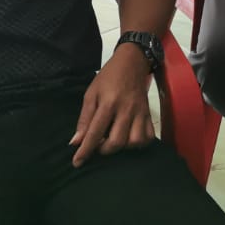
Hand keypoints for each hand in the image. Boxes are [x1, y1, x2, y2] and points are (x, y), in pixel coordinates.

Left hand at [71, 47, 154, 166]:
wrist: (133, 62)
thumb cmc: (108, 77)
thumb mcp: (91, 93)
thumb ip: (84, 118)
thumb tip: (75, 142)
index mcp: (108, 103)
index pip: (95, 132)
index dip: (85, 150)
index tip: (77, 163)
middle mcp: (126, 109)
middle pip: (117, 141)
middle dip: (104, 150)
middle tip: (98, 145)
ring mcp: (140, 113)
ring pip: (134, 142)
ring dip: (122, 147)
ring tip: (114, 141)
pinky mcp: (148, 114)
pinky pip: (149, 137)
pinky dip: (139, 143)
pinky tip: (129, 139)